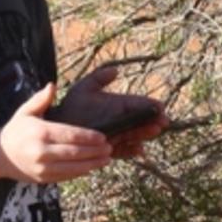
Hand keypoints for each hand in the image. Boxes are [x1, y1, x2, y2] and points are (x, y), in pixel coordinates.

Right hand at [0, 82, 112, 182]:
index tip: (103, 137)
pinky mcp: (43, 178)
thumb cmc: (16, 129)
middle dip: (95, 151)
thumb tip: (52, 85)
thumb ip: (41, 99)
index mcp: (40, 132)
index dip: (89, 137)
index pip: (70, 135)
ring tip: (106, 159)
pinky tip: (92, 167)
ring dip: (92, 164)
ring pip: (73, 168)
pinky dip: (81, 172)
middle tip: (110, 148)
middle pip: (75, 152)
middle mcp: (41, 151)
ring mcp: (42, 167)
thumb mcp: (26, 111)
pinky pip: (66, 176)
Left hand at [53, 67, 169, 158]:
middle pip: (141, 121)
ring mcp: (116, 134)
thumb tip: (116, 69)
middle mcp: (120, 120)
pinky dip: (131, 151)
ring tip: (153, 131)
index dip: (151, 106)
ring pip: (135, 135)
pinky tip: (139, 150)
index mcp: (118, 105)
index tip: (160, 107)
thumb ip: (99, 78)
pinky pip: (123, 151)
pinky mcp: (109, 148)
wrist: (59, 125)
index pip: (139, 104)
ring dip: (145, 134)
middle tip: (162, 122)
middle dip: (153, 121)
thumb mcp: (84, 88)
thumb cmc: (71, 105)